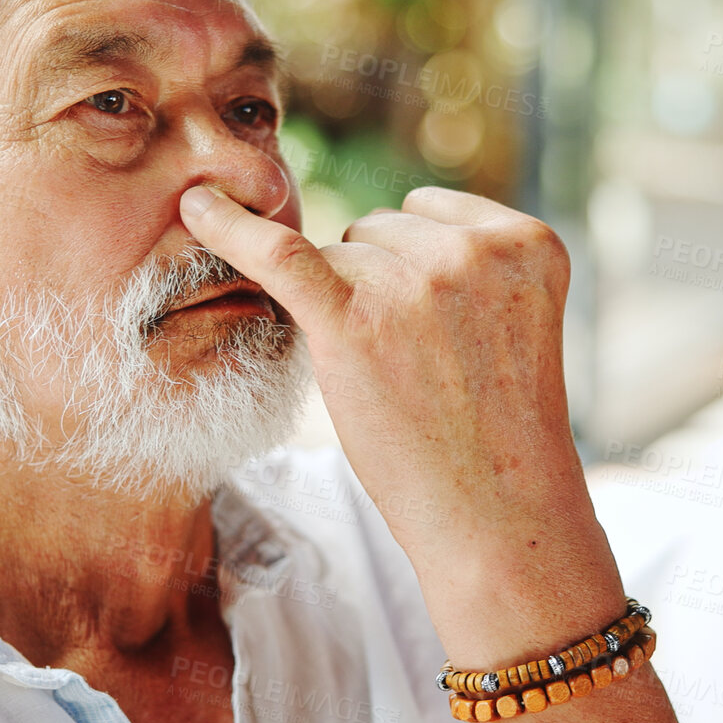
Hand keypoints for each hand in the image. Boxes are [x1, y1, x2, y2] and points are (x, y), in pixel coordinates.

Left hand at [178, 184, 586, 563]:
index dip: (410, 266)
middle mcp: (475, 249)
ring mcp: (418, 281)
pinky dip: (229, 228)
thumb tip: (359, 233)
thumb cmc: (495, 428)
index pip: (428, 213)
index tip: (434, 327)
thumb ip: (462, 264)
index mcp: (527, 240)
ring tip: (396, 377)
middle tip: (420, 365)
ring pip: (340, 255)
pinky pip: (279, 255)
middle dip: (380, 286)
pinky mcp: (355, 321)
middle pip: (380, 232)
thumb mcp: (508, 320)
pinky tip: (195, 208)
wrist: (496, 513)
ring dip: (346, 307)